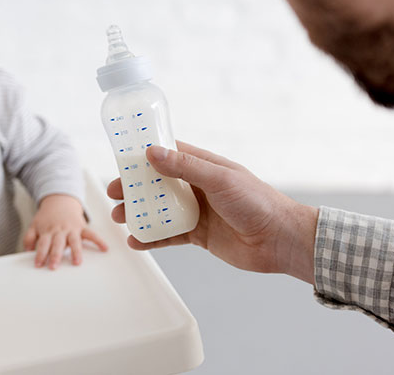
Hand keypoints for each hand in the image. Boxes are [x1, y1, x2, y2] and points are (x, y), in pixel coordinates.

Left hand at [23, 194, 108, 269]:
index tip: (38, 265)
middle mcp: (59, 230)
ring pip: (74, 241)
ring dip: (75, 252)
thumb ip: (29, 238)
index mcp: (47, 231)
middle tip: (53, 267)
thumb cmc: (47, 217)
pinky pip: (91, 234)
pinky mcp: (82, 227)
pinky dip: (98, 241)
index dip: (40, 254)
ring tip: (77, 262)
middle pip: (57, 244)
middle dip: (55, 255)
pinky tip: (104, 248)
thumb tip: (27, 252)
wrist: (60, 201)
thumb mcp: (34, 225)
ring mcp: (72, 229)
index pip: (43, 244)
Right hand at [107, 141, 318, 283]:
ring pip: (160, 209)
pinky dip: (152, 238)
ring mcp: (198, 211)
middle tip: (114, 193)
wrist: (279, 240)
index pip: (168, 154)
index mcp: (203, 166)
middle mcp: (198, 187)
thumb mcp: (219, 179)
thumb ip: (185, 166)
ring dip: (139, 213)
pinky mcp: (199, 235)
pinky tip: (137, 241)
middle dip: (134, 188)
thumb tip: (153, 153)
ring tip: (119, 217)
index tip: (122, 159)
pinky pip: (170, 235)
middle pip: (157, 184)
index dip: (144, 156)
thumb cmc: (257, 202)